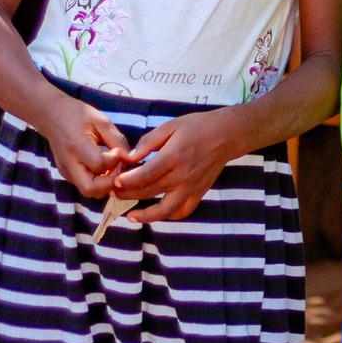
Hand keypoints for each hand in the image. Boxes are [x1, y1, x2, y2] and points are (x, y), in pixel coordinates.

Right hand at [40, 93, 127, 198]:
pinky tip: (104, 167)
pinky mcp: (67, 175)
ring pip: (89, 192)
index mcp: (76, 146)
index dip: (115, 161)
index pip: (99, 165)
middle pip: (91, 190)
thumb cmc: (77, 115)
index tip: (118, 150)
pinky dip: (99, 182)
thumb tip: (131, 158)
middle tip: (118, 167)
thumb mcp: (100, 120)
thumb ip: (117, 140)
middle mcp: (69, 164)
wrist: (51, 116)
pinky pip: (86, 186)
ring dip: (105, 184)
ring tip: (112, 167)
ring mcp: (66, 172)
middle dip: (110, 182)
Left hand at [111, 108, 243, 222]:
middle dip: (128, 195)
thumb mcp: (170, 126)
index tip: (115, 182)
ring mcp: (191, 187)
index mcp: (173, 156)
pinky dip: (169, 216)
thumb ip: (148, 142)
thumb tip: (130, 157)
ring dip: (146, 216)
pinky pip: (183, 211)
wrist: (227, 135)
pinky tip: (158, 214)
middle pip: (150, 192)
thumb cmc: (197, 127)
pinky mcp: (199, 193)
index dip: (127, 181)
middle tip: (114, 194)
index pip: (145, 175)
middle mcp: (181, 176)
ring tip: (131, 216)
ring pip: (165, 210)